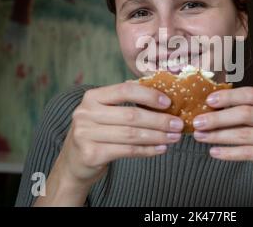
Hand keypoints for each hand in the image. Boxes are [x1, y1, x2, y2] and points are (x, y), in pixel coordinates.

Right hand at [57, 80, 183, 187]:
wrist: (74, 163)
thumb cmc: (97, 133)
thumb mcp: (104, 113)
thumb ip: (125, 104)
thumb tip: (162, 98)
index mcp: (92, 97)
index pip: (125, 90)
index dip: (148, 95)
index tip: (168, 102)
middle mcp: (85, 113)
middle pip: (131, 115)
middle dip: (159, 120)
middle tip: (178, 124)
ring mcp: (86, 134)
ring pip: (131, 135)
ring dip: (157, 136)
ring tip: (174, 137)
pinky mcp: (91, 154)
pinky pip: (127, 151)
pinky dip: (147, 150)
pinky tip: (160, 149)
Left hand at [192, 86, 252, 204]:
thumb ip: (243, 111)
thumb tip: (209, 107)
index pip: (251, 94)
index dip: (228, 96)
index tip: (208, 101)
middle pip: (246, 114)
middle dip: (218, 118)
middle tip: (198, 122)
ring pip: (244, 135)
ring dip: (218, 136)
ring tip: (201, 136)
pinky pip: (248, 153)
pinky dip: (228, 153)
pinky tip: (214, 152)